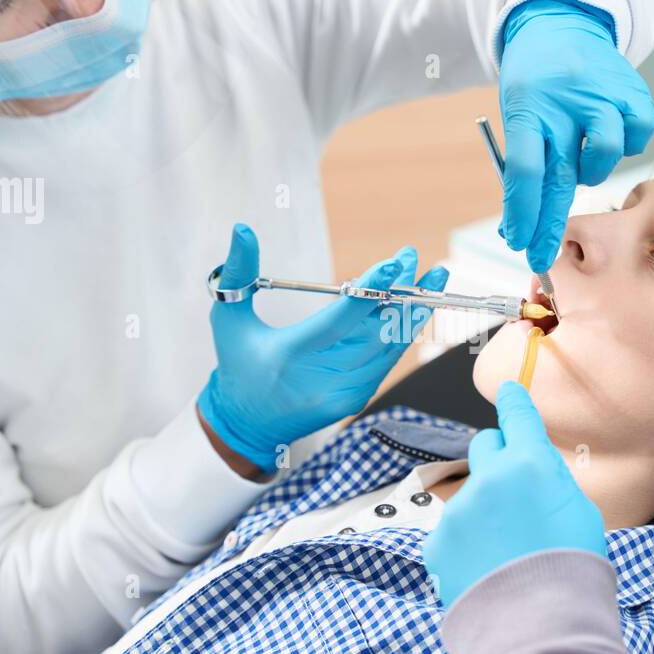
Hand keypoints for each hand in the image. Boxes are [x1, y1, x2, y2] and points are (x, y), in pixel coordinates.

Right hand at [198, 223, 446, 471]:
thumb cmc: (237, 365)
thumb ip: (238, 273)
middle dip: (400, 291)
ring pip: (388, 346)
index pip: (340, 318)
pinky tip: (410, 306)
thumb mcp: (227, 318)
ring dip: (409, 309)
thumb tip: (243, 228)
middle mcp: (322, 378)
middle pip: (375, 330)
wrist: (246, 425)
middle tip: (413, 257)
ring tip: (426, 276)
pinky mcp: (355, 400)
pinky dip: (399, 332)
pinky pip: (385, 360)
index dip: (371, 290)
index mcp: (290, 354)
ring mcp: (343, 393)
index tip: (395, 263)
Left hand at [423, 381, 605, 607]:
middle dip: (500, 460)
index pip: (516, 414)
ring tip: (508, 552)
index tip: (508, 390)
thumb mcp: (581, 512)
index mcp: (528, 464)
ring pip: (470, 495)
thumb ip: (549, 481)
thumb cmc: (572, 572)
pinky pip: (451, 530)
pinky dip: (466, 544)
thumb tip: (533, 470)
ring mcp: (457, 511)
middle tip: (517, 493)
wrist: (540, 628)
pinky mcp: (437, 543)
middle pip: (486, 447)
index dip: (513, 400)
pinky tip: (488, 568)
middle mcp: (487, 479)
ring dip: (484, 511)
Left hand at [498, 0, 653, 272]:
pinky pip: (636, 139)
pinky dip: (624, 145)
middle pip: (561, 176)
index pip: (524, 170)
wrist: (562, 23)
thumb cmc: (535, 83)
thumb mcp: (518, 113)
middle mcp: (567, 102)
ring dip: (590, 171)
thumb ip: (523, 163)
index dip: (524, 213)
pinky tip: (609, 131)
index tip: (520, 245)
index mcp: (529, 107)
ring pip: (603, 158)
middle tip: (541, 255)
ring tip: (582, 155)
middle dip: (549, 224)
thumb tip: (520, 226)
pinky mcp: (634, 93)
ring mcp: (604, 96)